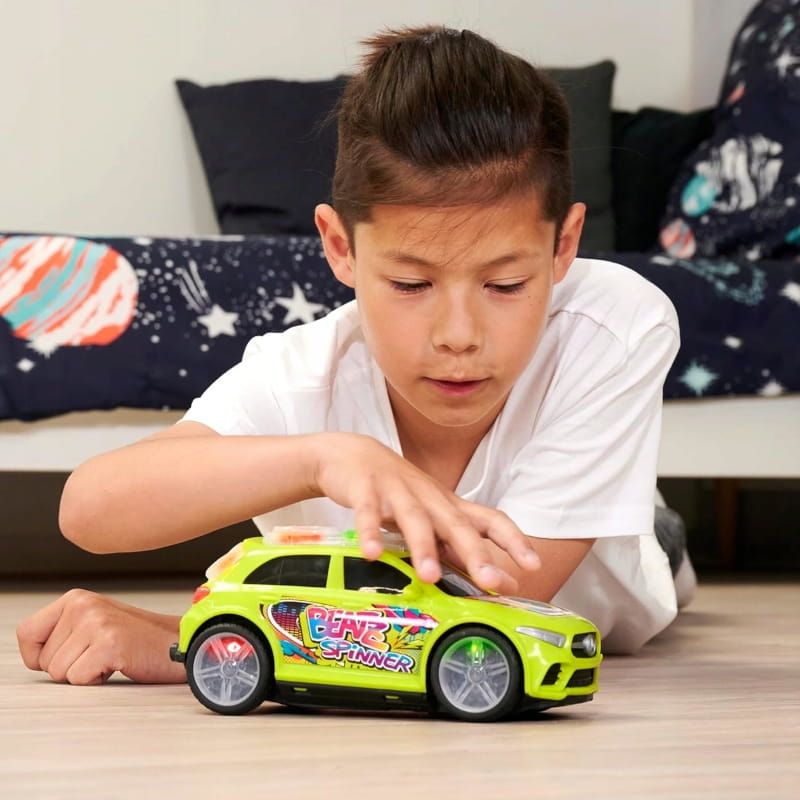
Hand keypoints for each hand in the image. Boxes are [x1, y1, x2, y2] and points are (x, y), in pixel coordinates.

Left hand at [16, 589, 185, 684]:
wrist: (178, 642)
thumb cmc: (136, 640)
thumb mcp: (94, 624)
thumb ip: (62, 632)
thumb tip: (31, 655)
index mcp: (76, 598)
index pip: (26, 634)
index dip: (40, 655)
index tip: (69, 655)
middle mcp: (83, 605)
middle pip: (44, 660)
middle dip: (70, 667)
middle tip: (101, 654)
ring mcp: (96, 623)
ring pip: (59, 673)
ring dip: (85, 674)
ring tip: (111, 658)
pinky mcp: (108, 643)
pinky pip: (79, 679)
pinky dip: (98, 680)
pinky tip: (119, 663)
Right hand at [310, 433, 539, 591]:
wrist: (353, 455)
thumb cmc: (399, 495)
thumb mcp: (432, 521)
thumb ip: (462, 551)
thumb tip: (504, 583)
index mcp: (449, 507)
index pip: (491, 521)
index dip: (514, 540)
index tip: (532, 564)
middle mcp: (429, 498)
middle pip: (457, 524)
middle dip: (475, 553)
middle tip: (489, 581)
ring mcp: (397, 491)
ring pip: (415, 519)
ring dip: (423, 547)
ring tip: (430, 576)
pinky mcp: (365, 489)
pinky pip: (368, 512)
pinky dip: (369, 531)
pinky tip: (370, 554)